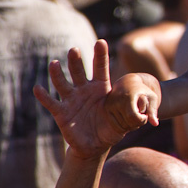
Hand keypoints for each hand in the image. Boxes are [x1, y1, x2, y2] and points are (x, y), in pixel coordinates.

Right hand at [33, 40, 128, 159]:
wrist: (95, 145)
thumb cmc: (110, 129)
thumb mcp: (124, 121)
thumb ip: (134, 117)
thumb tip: (150, 116)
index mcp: (101, 89)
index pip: (101, 68)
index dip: (101, 55)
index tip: (101, 41)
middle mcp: (85, 90)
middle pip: (79, 71)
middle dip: (76, 61)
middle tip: (74, 50)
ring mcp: (72, 100)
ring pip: (63, 83)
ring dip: (57, 74)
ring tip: (54, 64)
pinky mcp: (61, 112)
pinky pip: (51, 103)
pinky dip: (44, 96)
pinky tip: (37, 88)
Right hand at [104, 72, 160, 131]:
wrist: (127, 82)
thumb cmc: (143, 91)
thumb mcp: (152, 98)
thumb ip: (153, 111)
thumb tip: (156, 124)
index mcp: (128, 96)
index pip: (133, 116)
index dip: (141, 120)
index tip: (145, 116)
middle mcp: (116, 100)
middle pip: (128, 122)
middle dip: (137, 123)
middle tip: (140, 116)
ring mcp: (109, 104)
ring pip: (122, 126)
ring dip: (131, 125)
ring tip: (134, 116)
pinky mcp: (106, 108)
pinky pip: (115, 125)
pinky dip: (123, 126)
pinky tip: (128, 119)